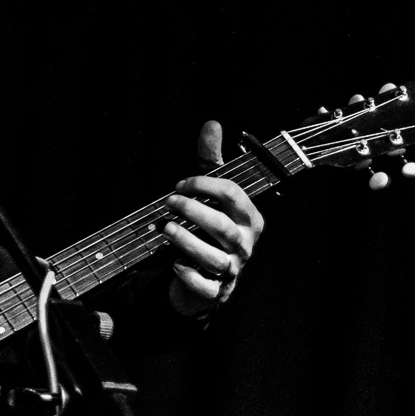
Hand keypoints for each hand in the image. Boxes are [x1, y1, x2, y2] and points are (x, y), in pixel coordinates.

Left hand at [165, 120, 263, 318]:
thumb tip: (211, 124)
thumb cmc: (212, 228)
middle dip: (192, 210)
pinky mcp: (217, 292)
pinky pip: (206, 286)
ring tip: (165, 228)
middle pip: (222, 226)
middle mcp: (244, 244)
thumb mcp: (213, 193)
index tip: (178, 185)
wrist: (209, 275)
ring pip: (212, 257)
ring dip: (186, 241)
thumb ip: (211, 161)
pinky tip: (174, 265)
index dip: (203, 186)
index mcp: (249, 218)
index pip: (232, 195)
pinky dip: (189, 276)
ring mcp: (232, 269)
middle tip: (168, 202)